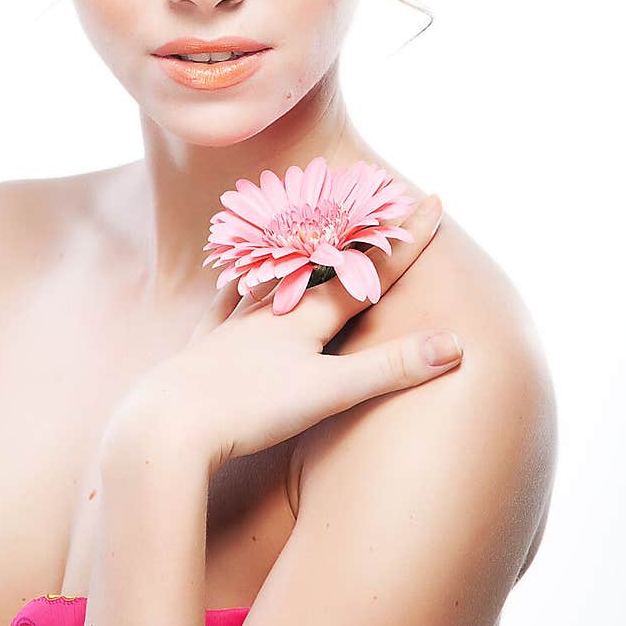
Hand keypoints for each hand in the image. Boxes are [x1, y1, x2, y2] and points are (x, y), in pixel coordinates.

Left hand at [103, 194, 457, 474]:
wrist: (168, 425)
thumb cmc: (251, 408)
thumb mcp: (330, 392)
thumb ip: (391, 368)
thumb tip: (457, 342)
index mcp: (306, 316)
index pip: (368, 271)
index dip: (404, 240)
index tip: (432, 200)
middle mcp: (270, 309)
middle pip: (322, 264)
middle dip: (354, 237)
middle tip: (374, 202)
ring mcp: (233, 325)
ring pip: (271, 278)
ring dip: (297, 254)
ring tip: (306, 230)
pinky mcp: (202, 348)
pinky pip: (222, 308)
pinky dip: (232, 290)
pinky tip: (226, 282)